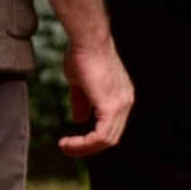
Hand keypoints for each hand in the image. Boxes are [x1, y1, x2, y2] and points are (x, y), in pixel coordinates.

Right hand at [56, 34, 132, 156]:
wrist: (87, 41)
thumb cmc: (82, 56)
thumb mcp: (81, 84)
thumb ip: (83, 102)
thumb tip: (80, 120)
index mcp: (121, 97)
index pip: (112, 127)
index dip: (92, 138)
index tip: (71, 140)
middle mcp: (126, 102)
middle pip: (111, 136)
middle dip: (87, 147)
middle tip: (65, 147)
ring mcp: (121, 105)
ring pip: (107, 139)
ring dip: (83, 148)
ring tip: (64, 146)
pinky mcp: (112, 106)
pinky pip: (101, 136)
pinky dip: (84, 144)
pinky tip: (68, 142)